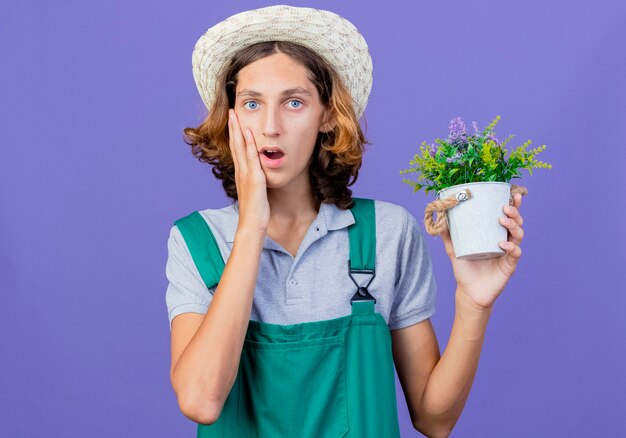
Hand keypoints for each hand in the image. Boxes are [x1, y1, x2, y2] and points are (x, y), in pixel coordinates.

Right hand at [228, 109, 269, 233]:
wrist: (252, 224)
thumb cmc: (255, 211)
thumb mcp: (256, 192)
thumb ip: (256, 182)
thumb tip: (260, 176)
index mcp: (241, 174)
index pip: (237, 150)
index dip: (235, 134)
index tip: (234, 121)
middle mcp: (241, 171)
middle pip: (235, 144)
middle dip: (233, 127)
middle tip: (231, 111)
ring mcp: (246, 174)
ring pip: (240, 147)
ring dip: (237, 130)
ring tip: (235, 115)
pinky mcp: (253, 179)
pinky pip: (251, 158)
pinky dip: (250, 144)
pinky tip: (249, 132)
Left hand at [440, 193, 524, 310]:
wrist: (469, 292)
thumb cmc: (464, 270)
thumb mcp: (453, 250)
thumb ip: (447, 235)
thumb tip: (439, 218)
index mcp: (494, 235)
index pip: (507, 216)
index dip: (513, 205)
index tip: (513, 193)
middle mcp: (505, 242)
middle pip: (516, 223)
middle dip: (514, 212)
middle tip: (505, 207)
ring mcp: (508, 254)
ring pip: (518, 235)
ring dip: (513, 225)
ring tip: (503, 220)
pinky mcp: (509, 266)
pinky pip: (515, 254)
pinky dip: (511, 247)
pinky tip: (503, 244)